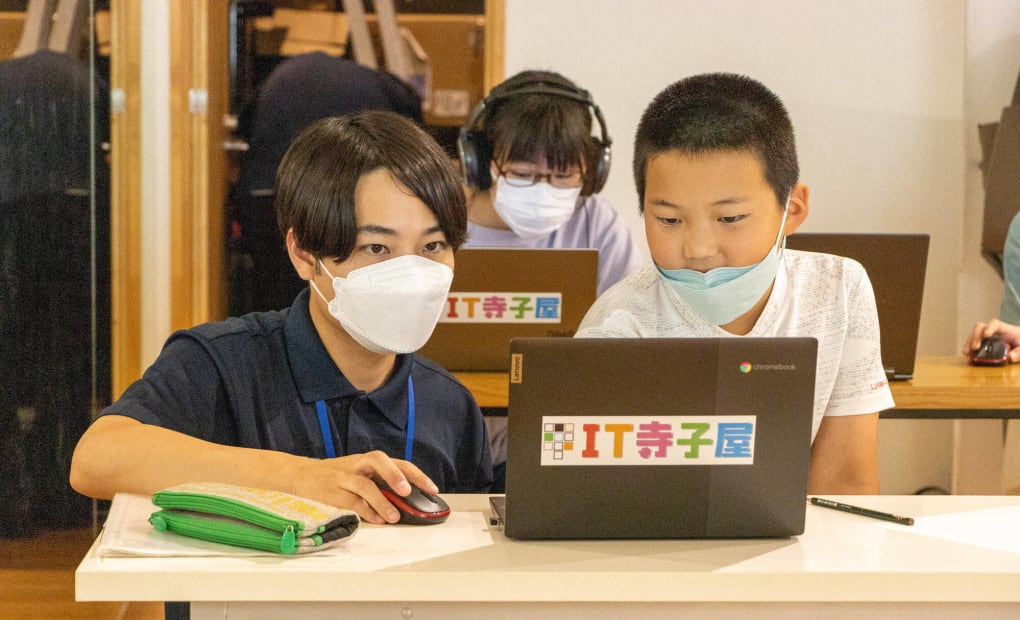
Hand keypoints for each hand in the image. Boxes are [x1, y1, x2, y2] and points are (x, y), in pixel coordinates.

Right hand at [289, 451, 437, 523]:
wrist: (302, 474)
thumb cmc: (338, 477)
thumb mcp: (361, 475)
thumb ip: (381, 485)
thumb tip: (407, 504)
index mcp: (370, 461)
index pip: (398, 462)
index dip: (416, 474)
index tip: (432, 488)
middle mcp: (359, 465)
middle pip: (379, 461)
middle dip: (395, 475)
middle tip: (407, 492)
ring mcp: (344, 477)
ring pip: (365, 485)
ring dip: (381, 501)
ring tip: (394, 517)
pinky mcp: (332, 492)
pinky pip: (352, 502)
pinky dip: (366, 512)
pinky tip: (378, 520)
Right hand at [963, 319, 1019, 362]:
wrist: (1018, 339)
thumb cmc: (1019, 340)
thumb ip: (1019, 352)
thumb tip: (1011, 357)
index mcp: (1004, 328)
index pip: (995, 324)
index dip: (989, 327)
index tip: (986, 335)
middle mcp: (992, 330)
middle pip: (980, 327)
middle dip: (976, 337)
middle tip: (975, 347)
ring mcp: (985, 335)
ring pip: (973, 334)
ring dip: (969, 342)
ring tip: (967, 352)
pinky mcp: (982, 341)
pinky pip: (972, 341)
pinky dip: (968, 347)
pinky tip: (967, 354)